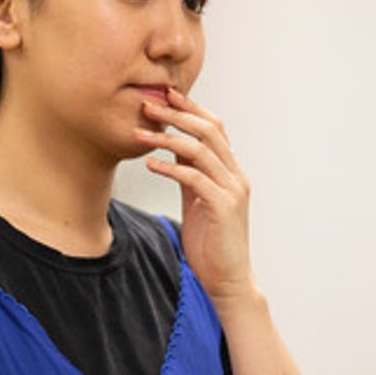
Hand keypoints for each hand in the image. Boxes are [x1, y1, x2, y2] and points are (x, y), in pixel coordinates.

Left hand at [135, 88, 257, 307]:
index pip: (214, 127)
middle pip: (209, 130)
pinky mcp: (223, 208)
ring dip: (167, 138)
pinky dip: (170, 168)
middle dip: (177, 114)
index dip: (190, 109)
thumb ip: (189, 173)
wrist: (227, 279)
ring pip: (201, 151)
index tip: (165, 95)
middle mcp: (236, 176)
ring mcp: (232, 191)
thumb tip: (171, 147)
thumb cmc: (210, 241)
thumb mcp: (196, 199)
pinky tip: (150, 164)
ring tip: (140, 134)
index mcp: (230, 171)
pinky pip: (195, 179)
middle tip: (147, 105)